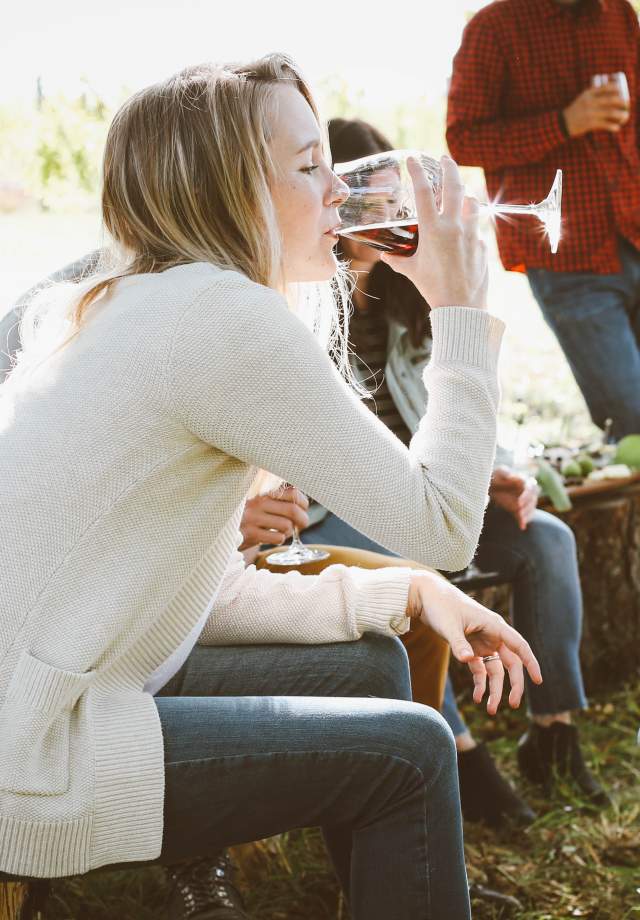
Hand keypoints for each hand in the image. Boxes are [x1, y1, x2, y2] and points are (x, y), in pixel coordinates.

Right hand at [239, 486, 308, 551]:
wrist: (223, 528)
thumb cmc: (249, 517)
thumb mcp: (260, 503)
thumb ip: (278, 500)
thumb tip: (304, 503)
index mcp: (264, 493)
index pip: (292, 492)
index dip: (303, 502)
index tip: (303, 509)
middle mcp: (259, 504)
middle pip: (293, 510)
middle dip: (303, 520)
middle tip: (302, 525)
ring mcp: (254, 519)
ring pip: (286, 525)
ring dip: (290, 531)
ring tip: (282, 531)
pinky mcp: (251, 534)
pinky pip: (277, 538)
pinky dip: (280, 539)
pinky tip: (273, 537)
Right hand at [381, 155, 487, 310]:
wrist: (460, 306)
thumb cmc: (432, 288)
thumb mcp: (411, 271)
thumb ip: (398, 260)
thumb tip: (386, 255)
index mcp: (433, 230)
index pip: (424, 192)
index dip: (417, 172)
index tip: (413, 160)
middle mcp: (454, 226)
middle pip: (454, 185)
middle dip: (449, 167)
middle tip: (444, 158)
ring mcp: (471, 233)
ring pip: (472, 202)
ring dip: (465, 194)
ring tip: (460, 192)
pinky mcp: (482, 243)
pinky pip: (477, 226)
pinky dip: (470, 224)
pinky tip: (465, 231)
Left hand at [407, 571, 541, 714]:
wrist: (425, 596)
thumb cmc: (440, 605)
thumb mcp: (448, 625)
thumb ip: (459, 643)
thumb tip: (468, 660)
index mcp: (494, 625)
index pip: (519, 645)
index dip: (530, 662)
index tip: (538, 681)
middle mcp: (491, 635)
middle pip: (510, 663)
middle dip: (514, 684)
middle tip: (513, 705)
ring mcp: (481, 642)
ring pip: (495, 670)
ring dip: (495, 689)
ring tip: (490, 710)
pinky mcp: (470, 647)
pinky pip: (480, 669)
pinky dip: (480, 683)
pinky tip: (477, 697)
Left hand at [489, 466, 539, 530]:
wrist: (491, 486)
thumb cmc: (495, 477)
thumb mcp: (498, 473)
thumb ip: (505, 474)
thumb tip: (515, 478)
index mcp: (524, 480)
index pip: (531, 488)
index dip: (526, 496)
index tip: (519, 503)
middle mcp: (528, 491)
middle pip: (533, 499)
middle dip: (527, 507)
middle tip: (519, 512)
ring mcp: (526, 500)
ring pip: (531, 508)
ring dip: (526, 514)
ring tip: (520, 519)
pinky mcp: (521, 508)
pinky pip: (527, 515)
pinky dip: (524, 521)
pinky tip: (521, 526)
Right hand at [563, 84, 629, 136]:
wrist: (563, 123)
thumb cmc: (575, 110)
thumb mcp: (582, 98)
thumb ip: (594, 95)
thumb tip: (609, 91)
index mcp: (588, 94)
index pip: (606, 88)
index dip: (616, 88)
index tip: (622, 90)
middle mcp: (590, 102)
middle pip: (611, 100)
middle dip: (622, 102)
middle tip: (627, 104)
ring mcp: (590, 113)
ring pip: (610, 112)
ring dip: (620, 115)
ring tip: (625, 116)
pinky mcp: (590, 123)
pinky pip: (604, 124)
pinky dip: (612, 126)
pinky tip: (617, 128)